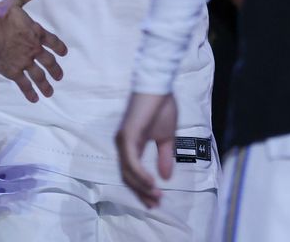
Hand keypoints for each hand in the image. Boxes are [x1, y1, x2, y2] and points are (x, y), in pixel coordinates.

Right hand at [0, 0, 66, 101]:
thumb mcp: (15, 1)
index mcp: (34, 32)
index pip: (51, 40)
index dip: (58, 46)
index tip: (63, 53)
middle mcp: (32, 48)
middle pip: (47, 61)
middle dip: (54, 69)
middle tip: (60, 76)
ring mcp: (23, 61)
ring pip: (38, 75)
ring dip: (45, 84)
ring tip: (50, 92)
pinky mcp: (12, 71)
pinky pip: (23, 83)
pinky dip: (29, 91)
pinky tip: (34, 99)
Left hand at [115, 92, 177, 207]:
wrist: (160, 86)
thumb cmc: (162, 107)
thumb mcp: (166, 137)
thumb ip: (164, 156)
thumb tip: (166, 177)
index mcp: (131, 145)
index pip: (133, 173)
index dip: (143, 188)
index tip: (155, 201)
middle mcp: (123, 145)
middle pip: (128, 176)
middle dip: (141, 192)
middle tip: (155, 204)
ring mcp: (123, 140)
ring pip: (128, 171)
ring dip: (142, 186)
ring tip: (156, 195)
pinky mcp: (127, 135)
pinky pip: (131, 161)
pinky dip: (140, 174)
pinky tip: (151, 182)